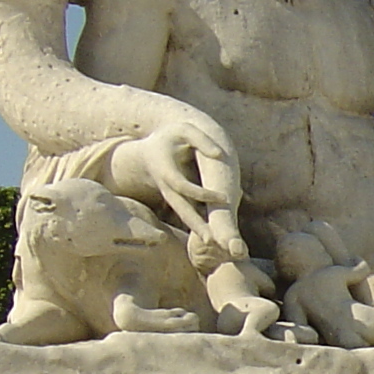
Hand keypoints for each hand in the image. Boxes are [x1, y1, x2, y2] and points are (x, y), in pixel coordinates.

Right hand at [123, 110, 245, 262]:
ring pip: (183, 215)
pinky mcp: (177, 200)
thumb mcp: (184, 130)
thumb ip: (201, 139)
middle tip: (211, 238)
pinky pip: (187, 213)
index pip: (184, 187)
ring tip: (212, 243)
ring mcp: (171, 196)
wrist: (149, 152)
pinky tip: (214, 236)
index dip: (203, 194)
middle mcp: (167, 188)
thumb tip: (219, 155)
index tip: (223, 197)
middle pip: (181, 208)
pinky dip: (198, 224)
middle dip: (195, 223)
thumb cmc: (170, 138)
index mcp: (167, 172)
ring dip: (197, 229)